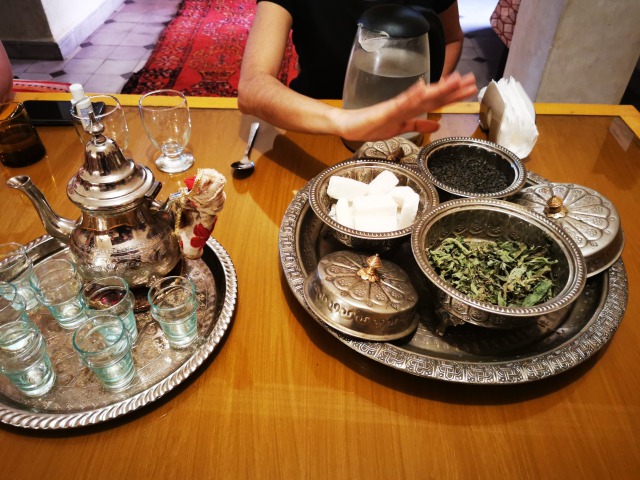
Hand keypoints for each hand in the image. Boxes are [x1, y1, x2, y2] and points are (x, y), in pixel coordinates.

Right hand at [333, 72, 477, 141]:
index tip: (469, 89)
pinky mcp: (386, 110)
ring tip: (455, 80)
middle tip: (472, 80)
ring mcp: (397, 106)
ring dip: (438, 88)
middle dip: (453, 89)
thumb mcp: (401, 128)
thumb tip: (437, 124)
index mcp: (411, 108)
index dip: (453, 95)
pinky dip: (412, 95)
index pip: (436, 100)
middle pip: (434, 95)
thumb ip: (418, 123)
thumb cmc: (372, 125)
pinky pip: (401, 103)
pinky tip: (422, 88)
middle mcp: (406, 103)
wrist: (350, 125)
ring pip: (421, 96)